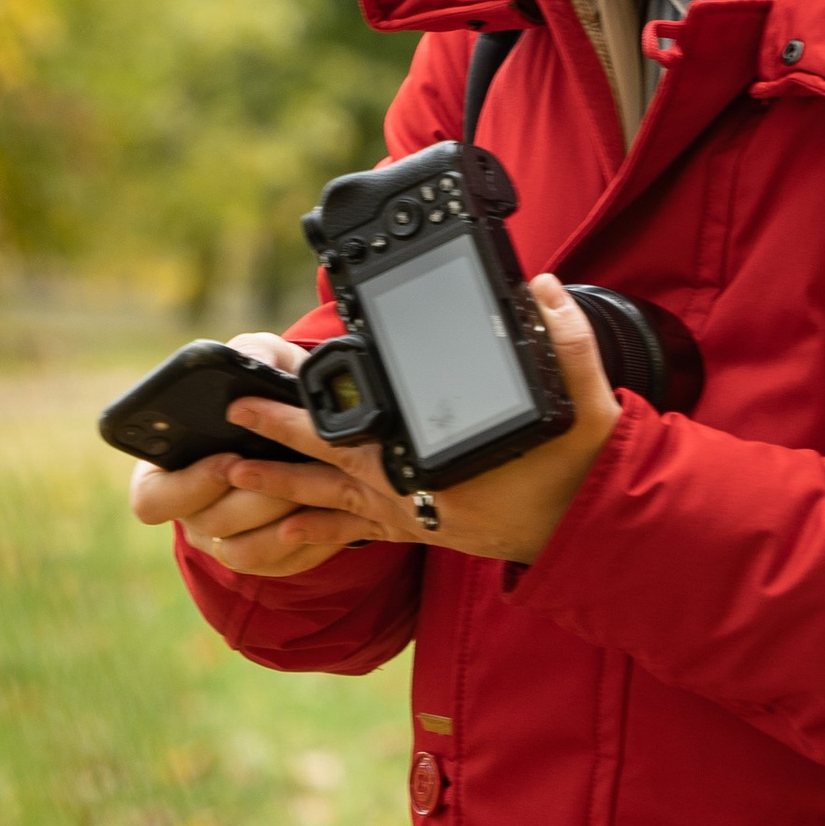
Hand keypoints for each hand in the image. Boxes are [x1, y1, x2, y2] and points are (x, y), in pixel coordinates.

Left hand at [125, 285, 621, 577]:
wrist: (594, 536)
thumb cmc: (582, 469)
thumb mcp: (585, 400)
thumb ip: (565, 339)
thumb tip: (541, 289)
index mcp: (435, 461)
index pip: (360, 428)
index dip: (311, 407)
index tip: (274, 382)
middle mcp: (412, 494)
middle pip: (328, 462)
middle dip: (275, 439)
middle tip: (230, 421)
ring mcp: (413, 518)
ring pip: (331, 502)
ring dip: (280, 487)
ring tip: (231, 476)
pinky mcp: (422, 534)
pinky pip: (357, 536)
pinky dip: (317, 534)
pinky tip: (284, 534)